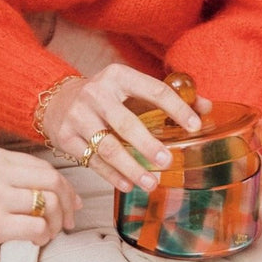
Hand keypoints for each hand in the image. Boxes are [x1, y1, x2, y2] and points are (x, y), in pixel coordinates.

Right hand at [0, 144, 80, 261]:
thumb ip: (4, 177)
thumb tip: (43, 191)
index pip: (42, 166)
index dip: (63, 185)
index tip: (71, 201)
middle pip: (52, 181)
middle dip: (67, 203)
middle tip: (69, 221)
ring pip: (49, 204)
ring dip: (56, 223)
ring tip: (49, 234)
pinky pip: (37, 227)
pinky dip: (43, 236)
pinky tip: (35, 242)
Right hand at [42, 64, 209, 192]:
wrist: (56, 100)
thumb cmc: (105, 97)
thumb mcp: (131, 89)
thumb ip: (167, 97)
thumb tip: (206, 107)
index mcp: (119, 76)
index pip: (154, 90)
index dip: (176, 109)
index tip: (195, 126)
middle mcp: (96, 93)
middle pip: (126, 123)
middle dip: (148, 145)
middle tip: (167, 161)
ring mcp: (78, 116)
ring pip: (107, 147)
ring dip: (131, 167)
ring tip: (151, 182)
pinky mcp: (65, 137)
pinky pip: (92, 161)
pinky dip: (112, 176)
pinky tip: (128, 185)